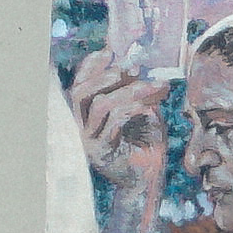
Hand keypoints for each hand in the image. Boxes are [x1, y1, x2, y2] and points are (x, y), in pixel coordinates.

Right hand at [69, 52, 167, 188]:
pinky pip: (114, 122)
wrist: (148, 182)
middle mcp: (80, 128)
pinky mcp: (101, 153)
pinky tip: (148, 107)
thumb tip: (136, 66)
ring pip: (99, 105)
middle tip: (132, 68)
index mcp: (86, 117)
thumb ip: (136, 92)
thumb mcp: (143, 112)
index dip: (90, 66)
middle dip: (107, 75)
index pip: (78, 85)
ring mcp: (88, 141)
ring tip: (153, 87)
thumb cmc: (146, 147)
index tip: (108, 51)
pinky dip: (132, 109)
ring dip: (129, 90)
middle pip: (80, 92)